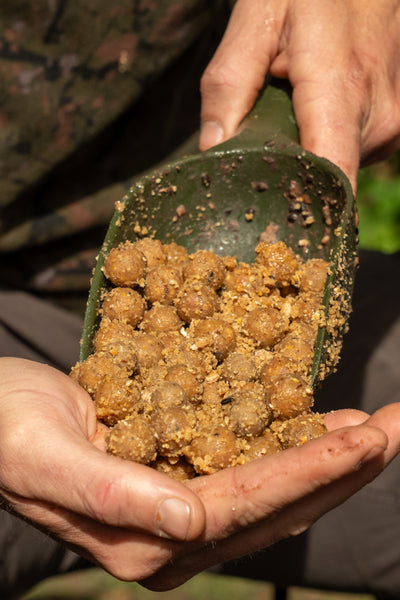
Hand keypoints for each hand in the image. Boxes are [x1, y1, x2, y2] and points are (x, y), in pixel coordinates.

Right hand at [1, 358, 398, 587]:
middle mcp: (174, 535)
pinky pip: (251, 466)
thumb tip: (190, 525)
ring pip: (274, 489)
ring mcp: (180, 511)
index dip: (312, 471)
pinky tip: (321, 426)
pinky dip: (293, 448)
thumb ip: (112, 496)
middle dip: (344, 467)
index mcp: (144, 541)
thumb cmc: (7, 431)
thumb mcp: (46, 457)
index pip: (247, 504)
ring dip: (329, 459)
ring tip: (377, 429)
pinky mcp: (179, 478)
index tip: (368, 438)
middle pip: (277, 503)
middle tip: (397, 427)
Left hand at [199, 0, 399, 191]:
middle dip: (289, 172)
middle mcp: (377, 117)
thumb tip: (211, 151)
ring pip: (338, 166)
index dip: (299, 211)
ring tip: (292, 111)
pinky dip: (327, 139)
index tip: (269, 220)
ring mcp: (393, 122)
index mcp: (341, 92)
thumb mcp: (257, 19)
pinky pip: (353, 151)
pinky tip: (315, 108)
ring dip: (308, 152)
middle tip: (263, 140)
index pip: (332, 182)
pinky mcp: (395, 123)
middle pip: (325, 180)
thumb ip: (230, 86)